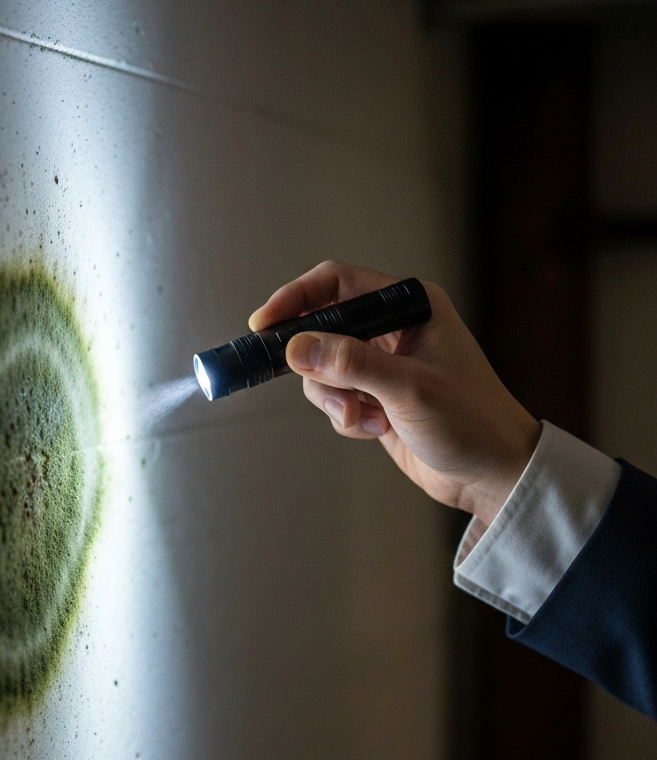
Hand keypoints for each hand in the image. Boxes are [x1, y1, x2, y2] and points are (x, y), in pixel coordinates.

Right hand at [249, 260, 540, 524]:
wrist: (494, 474)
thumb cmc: (473, 421)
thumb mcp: (408, 388)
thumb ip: (350, 363)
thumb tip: (295, 348)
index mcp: (412, 305)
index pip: (338, 284)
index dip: (297, 299)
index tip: (264, 326)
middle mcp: (395, 329)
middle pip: (323, 329)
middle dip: (317, 364)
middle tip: (312, 382)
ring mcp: (384, 365)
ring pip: (324, 370)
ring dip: (334, 399)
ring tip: (365, 418)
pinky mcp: (377, 398)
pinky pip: (336, 399)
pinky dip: (347, 417)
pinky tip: (377, 430)